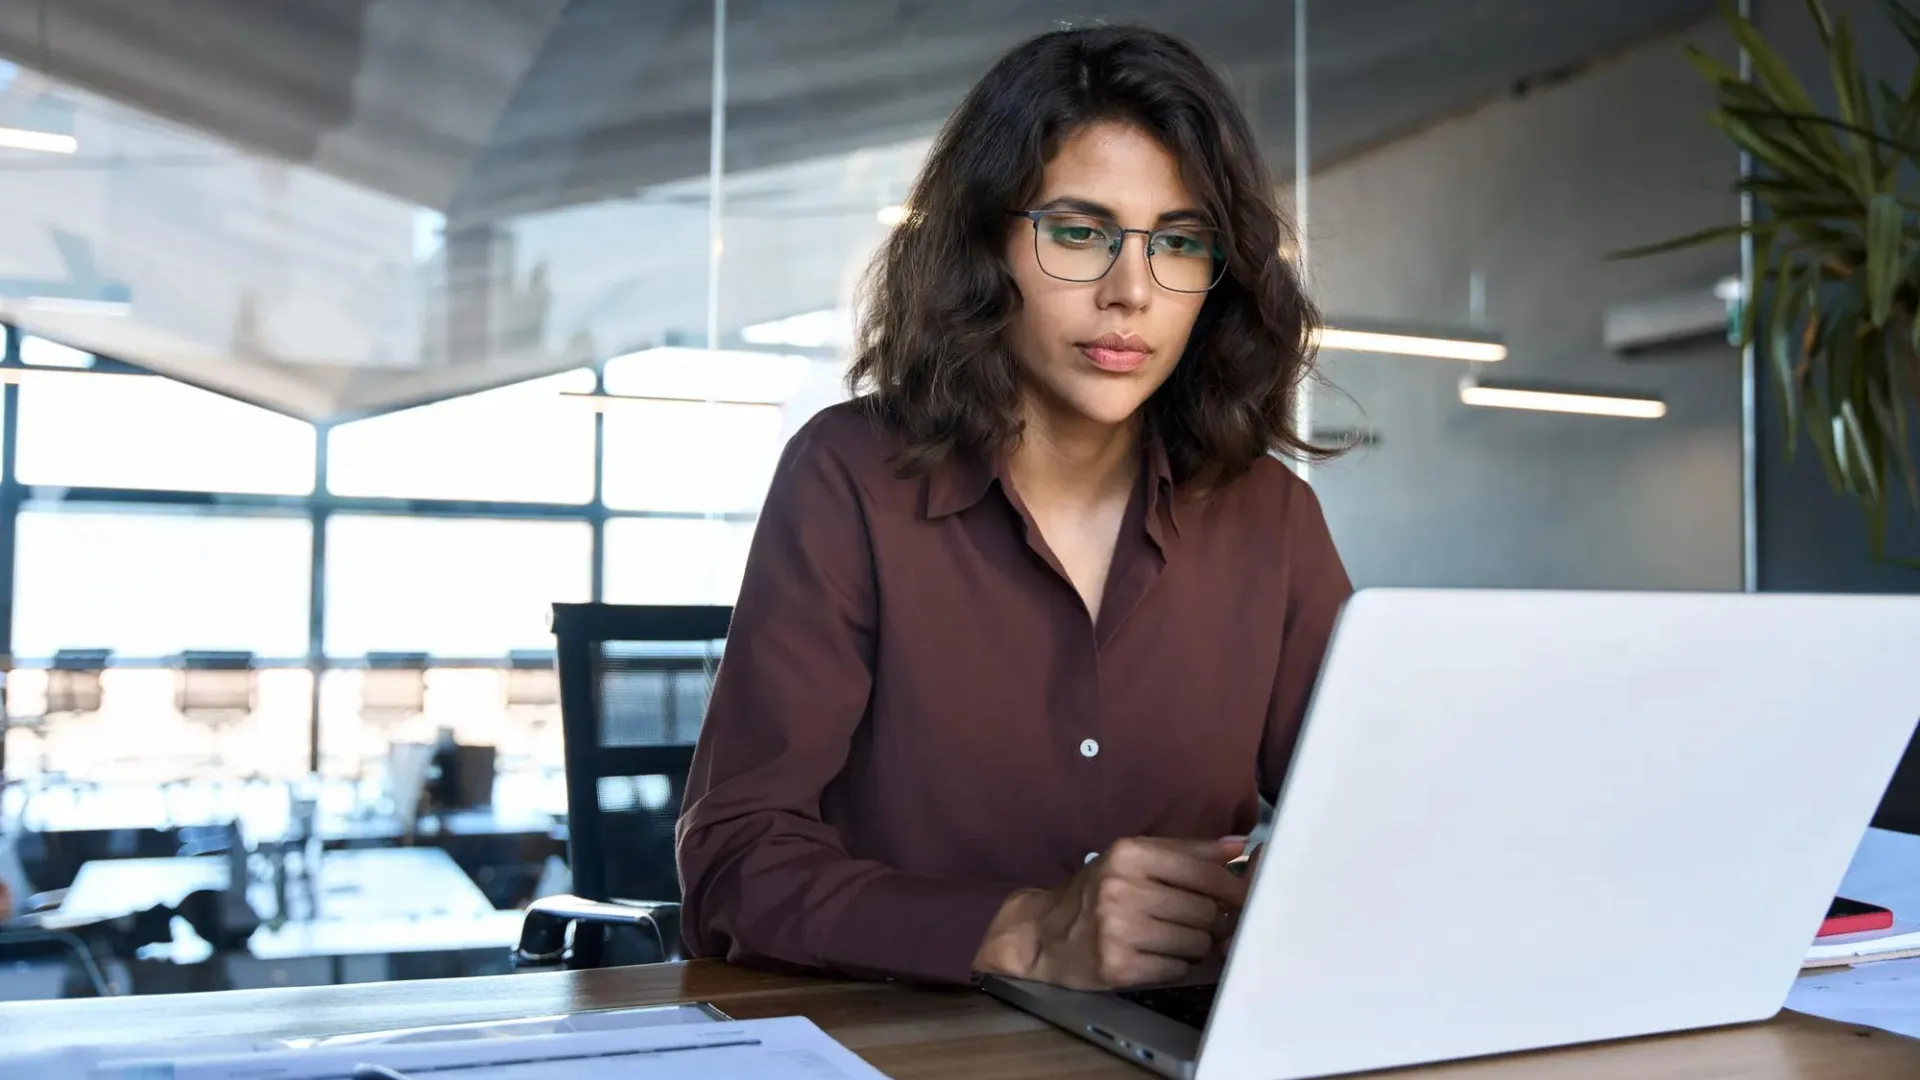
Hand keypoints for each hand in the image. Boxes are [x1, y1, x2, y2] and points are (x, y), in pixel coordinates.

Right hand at [975, 836, 1248, 990]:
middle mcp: (1121, 888)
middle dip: (1210, 920)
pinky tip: (1154, 955)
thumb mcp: (1133, 858)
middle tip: (1198, 921)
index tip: (1245, 898)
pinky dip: (1175, 965)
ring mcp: (1117, 930)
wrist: (1044, 934)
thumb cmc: (1097, 892)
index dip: (1234, 889)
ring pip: (1196, 942)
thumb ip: (1188, 851)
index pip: (1206, 873)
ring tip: (1171, 938)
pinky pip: (1177, 969)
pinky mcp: (1117, 966)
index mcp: (1129, 854)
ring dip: (1194, 945)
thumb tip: (1240, 847)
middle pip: (1205, 911)